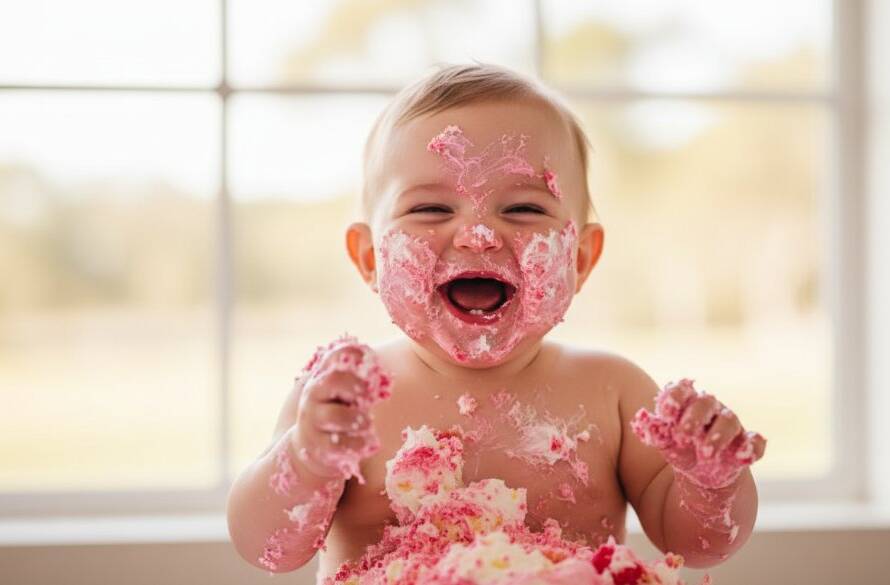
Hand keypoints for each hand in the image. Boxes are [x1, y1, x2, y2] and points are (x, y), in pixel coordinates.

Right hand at [291, 336, 391, 482]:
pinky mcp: (317, 446)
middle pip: (333, 379)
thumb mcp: (347, 393)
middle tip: (369, 397)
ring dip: (359, 419)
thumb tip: (383, 373)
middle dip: (358, 386)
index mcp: (323, 376)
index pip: (335, 355)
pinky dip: (360, 444)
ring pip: (335, 415)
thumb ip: (362, 381)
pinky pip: (339, 445)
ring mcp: (312, 421)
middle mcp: (313, 395)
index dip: (355, 353)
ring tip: (367, 424)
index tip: (371, 361)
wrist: (312, 446)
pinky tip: (370, 443)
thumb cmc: (339, 412)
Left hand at [631, 379, 765, 488]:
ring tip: (705, 454)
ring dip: (717, 436)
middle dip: (694, 417)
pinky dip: (751, 447)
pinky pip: (756, 441)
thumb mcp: (667, 445)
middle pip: (706, 402)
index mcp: (688, 404)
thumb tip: (641, 423)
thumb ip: (656, 433)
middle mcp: (711, 410)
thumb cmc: (682, 451)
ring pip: (729, 421)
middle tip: (683, 435)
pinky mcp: (747, 445)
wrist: (705, 476)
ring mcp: (731, 427)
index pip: (683, 390)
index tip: (667, 411)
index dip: (675, 396)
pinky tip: (742, 457)